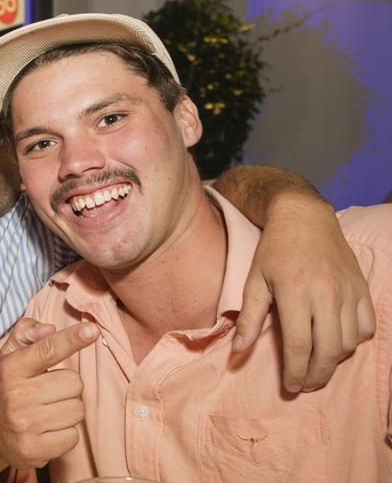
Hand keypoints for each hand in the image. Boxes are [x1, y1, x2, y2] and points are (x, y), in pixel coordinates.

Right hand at [0, 319, 97, 471]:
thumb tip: (49, 328)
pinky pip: (73, 436)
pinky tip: (48, 430)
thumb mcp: (10, 356)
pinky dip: (65, 434)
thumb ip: (27, 333)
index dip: (71, 339)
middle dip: (67, 387)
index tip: (92, 330)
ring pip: (77, 410)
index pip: (47, 350)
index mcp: (11, 368)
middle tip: (49, 392)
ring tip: (48, 411)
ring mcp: (25, 425)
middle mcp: (16, 395)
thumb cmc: (8, 388)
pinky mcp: (34, 450)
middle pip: (74, 382)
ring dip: (68, 410)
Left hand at [234, 195, 375, 392]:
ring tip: (317, 367)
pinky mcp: (362, 288)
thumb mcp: (254, 281)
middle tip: (304, 385)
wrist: (304, 218)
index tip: (289, 387)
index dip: (294, 372)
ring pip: (349, 342)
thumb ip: (250, 318)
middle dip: (316, 375)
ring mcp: (348, 292)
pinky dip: (354, 342)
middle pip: (328, 351)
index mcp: (295, 293)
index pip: (298, 346)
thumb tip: (238, 351)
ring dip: (334, 361)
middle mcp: (326, 295)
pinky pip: (366, 327)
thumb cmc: (274, 250)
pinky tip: (337, 343)